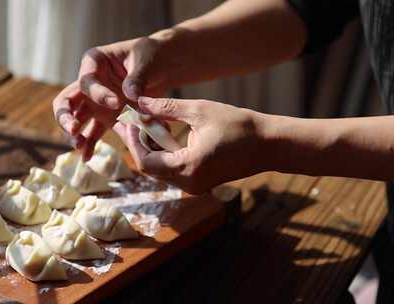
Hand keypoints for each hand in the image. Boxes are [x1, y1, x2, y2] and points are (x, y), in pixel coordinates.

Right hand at [52, 37, 168, 159]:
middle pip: (67, 101)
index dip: (98, 93)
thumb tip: (130, 94)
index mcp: (94, 62)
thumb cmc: (151, 56)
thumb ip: (137, 77)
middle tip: (73, 129)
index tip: (117, 102)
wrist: (163, 66)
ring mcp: (96, 102)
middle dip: (66, 116)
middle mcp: (89, 83)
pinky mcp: (106, 116)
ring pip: (77, 119)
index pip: (86, 81)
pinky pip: (94, 132)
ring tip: (79, 146)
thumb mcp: (145, 61)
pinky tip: (87, 158)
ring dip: (76, 134)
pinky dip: (91, 144)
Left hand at [114, 96, 270, 193]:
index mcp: (188, 168)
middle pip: (150, 168)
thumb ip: (166, 108)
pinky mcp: (199, 182)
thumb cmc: (239, 126)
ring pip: (160, 169)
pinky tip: (163, 131)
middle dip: (138, 143)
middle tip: (130, 121)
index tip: (128, 121)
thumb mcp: (200, 111)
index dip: (133, 142)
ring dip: (151, 147)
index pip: (145, 162)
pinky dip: (164, 152)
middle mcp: (188, 183)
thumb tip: (139, 103)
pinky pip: (173, 170)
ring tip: (145, 122)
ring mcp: (194, 186)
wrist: (270, 145)